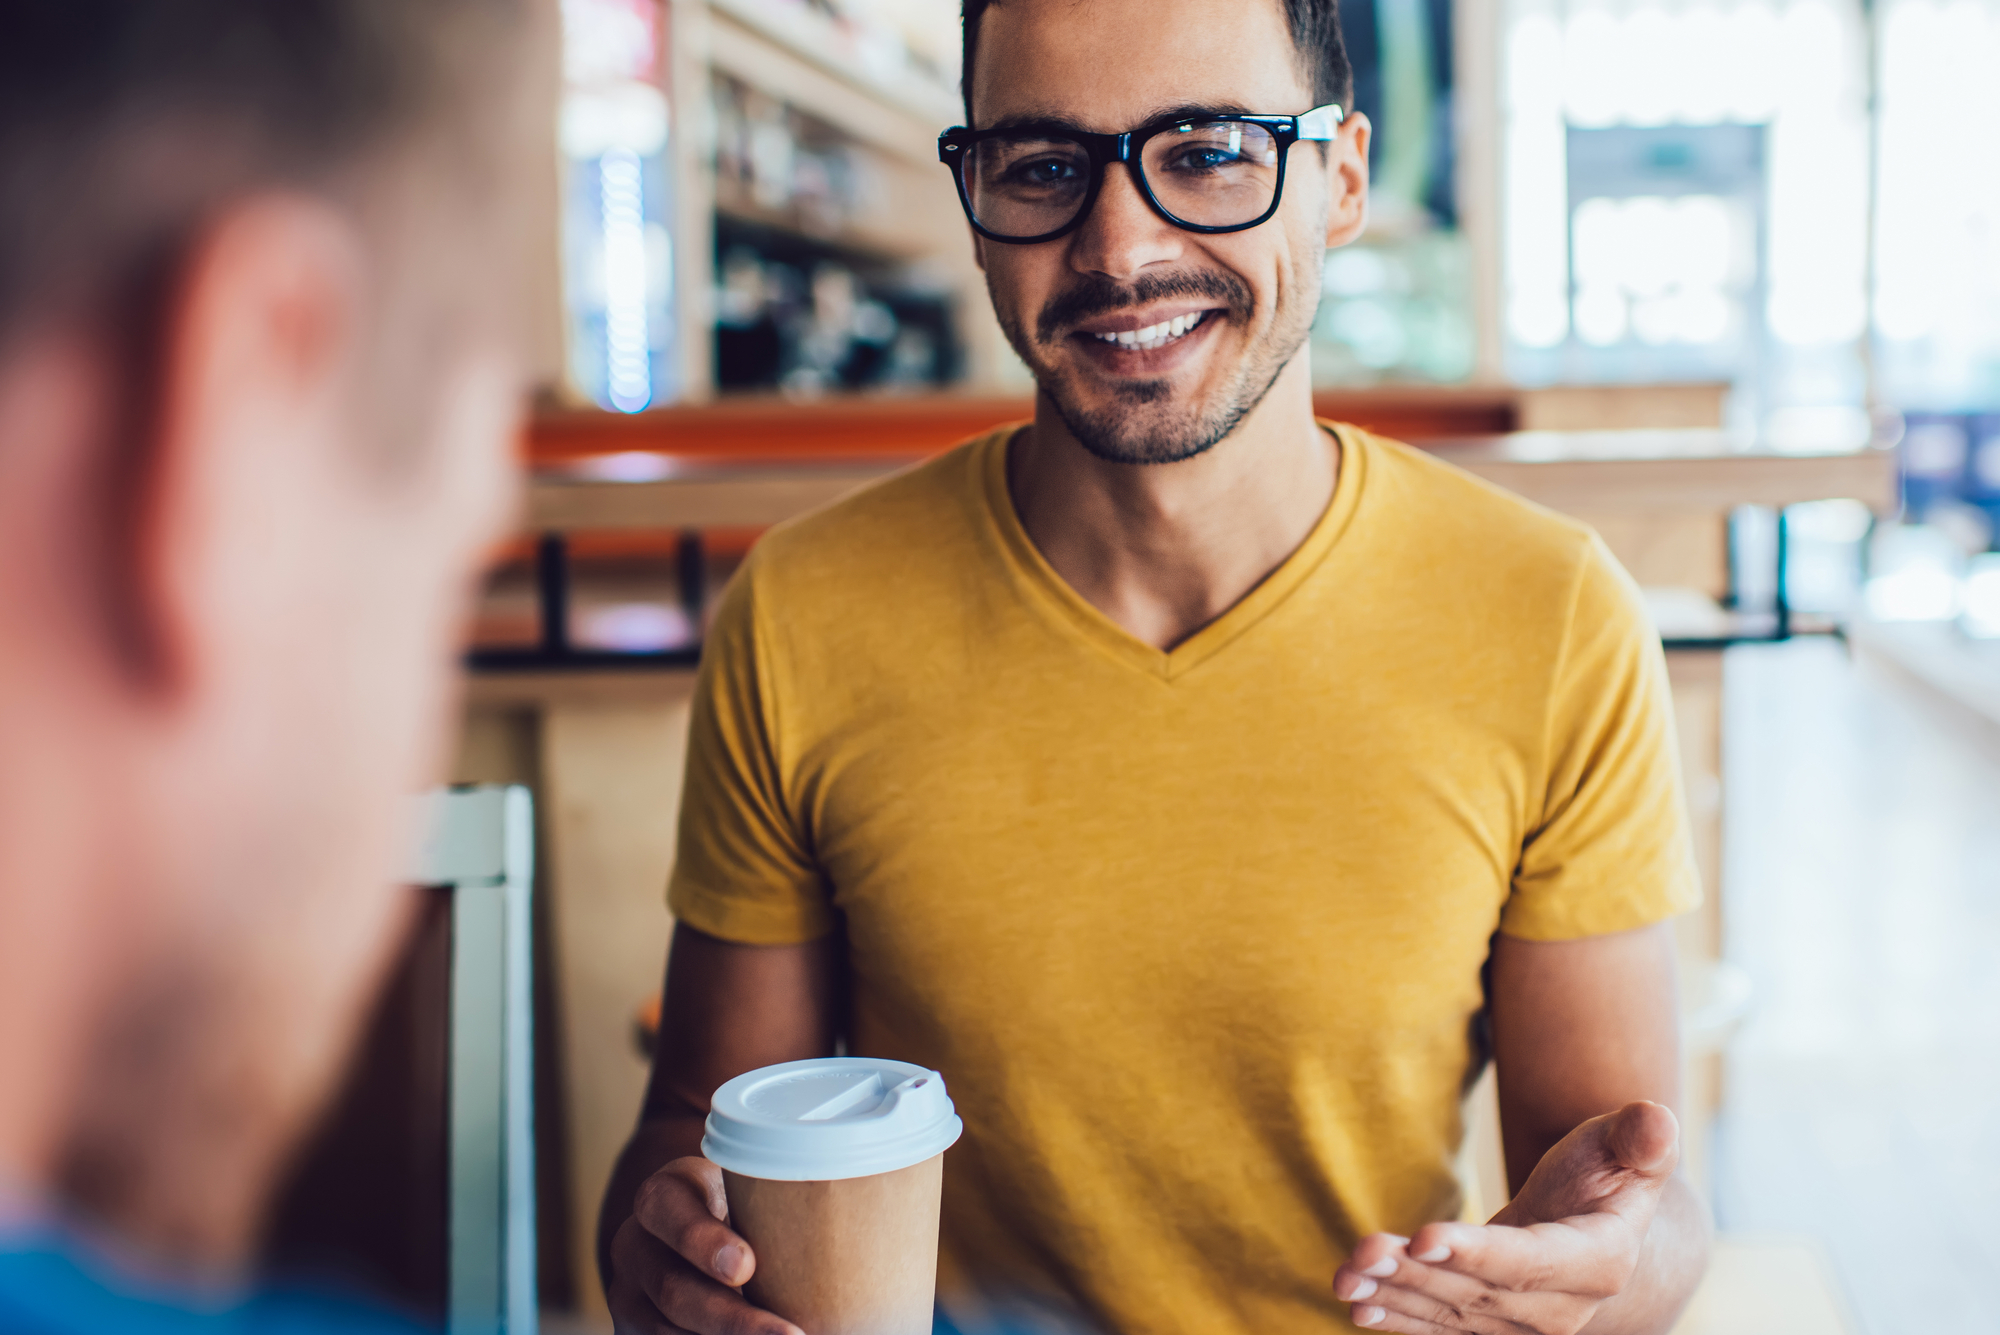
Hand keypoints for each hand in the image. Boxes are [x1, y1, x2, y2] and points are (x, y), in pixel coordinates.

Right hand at [606, 1155, 802, 1334]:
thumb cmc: (740, 1206)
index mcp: (660, 1198)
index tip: (747, 1266)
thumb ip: (778, 1198)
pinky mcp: (636, 1333)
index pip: (667, 1210)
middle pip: (674, 1291)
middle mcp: (634, 1248)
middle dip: (734, 1321)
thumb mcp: (747, 1187)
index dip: (702, 1241)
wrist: (694, 1231)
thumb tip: (864, 1214)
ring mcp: (630, 1299)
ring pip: (671, 1334)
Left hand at [1331, 1101, 1679, 1334]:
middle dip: (1417, 1275)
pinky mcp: (1490, 1327)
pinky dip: (1398, 1318)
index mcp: (1600, 1261)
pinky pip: (1441, 1328)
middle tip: (1364, 1249)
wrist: (1596, 1223)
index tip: (1425, 1239)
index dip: (1478, 1254)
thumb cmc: (1609, 1172)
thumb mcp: (1628, 1147)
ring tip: (1347, 1275)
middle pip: (1479, 1293)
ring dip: (1395, 1296)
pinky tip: (1358, 1303)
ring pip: (1452, 1314)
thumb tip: (1658, 1119)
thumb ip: (1641, 1138)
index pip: (1531, 1263)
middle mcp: (1562, 1307)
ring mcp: (1524, 1325)